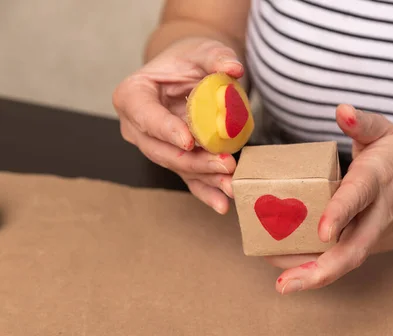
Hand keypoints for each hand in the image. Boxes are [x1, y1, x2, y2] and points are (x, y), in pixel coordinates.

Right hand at [112, 37, 242, 213]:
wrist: (190, 73)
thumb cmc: (189, 59)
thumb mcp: (202, 50)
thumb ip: (216, 56)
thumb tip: (234, 69)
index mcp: (133, 95)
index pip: (146, 115)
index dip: (166, 130)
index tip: (189, 142)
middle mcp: (137, 127)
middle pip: (161, 150)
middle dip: (194, 161)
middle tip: (224, 164)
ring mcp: (155, 147)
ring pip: (177, 168)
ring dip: (205, 180)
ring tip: (230, 187)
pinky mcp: (175, 160)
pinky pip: (189, 178)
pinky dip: (206, 190)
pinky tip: (222, 204)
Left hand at [267, 104, 392, 293]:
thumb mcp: (391, 132)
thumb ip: (365, 123)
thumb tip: (341, 110)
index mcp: (378, 181)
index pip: (358, 198)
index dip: (340, 213)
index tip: (322, 231)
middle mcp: (377, 215)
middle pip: (354, 249)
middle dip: (321, 270)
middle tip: (286, 285)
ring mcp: (374, 236)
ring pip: (346, 261)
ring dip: (313, 276)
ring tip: (283, 285)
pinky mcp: (369, 246)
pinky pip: (341, 258)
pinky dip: (315, 267)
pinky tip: (288, 271)